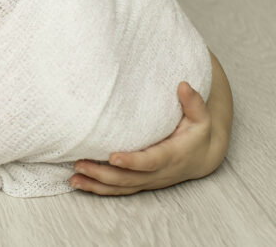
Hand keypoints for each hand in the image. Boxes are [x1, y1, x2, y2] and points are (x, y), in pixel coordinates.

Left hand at [69, 81, 226, 194]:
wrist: (201, 158)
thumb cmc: (197, 134)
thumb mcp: (202, 118)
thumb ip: (194, 103)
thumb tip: (183, 85)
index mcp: (171, 156)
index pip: (150, 161)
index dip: (132, 162)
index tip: (112, 157)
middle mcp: (158, 172)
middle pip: (128, 178)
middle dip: (103, 174)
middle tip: (80, 163)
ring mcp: (148, 180)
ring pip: (121, 187)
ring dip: (96, 184)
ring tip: (73, 177)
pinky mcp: (141, 183)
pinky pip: (118, 190)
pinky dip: (99, 189)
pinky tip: (79, 183)